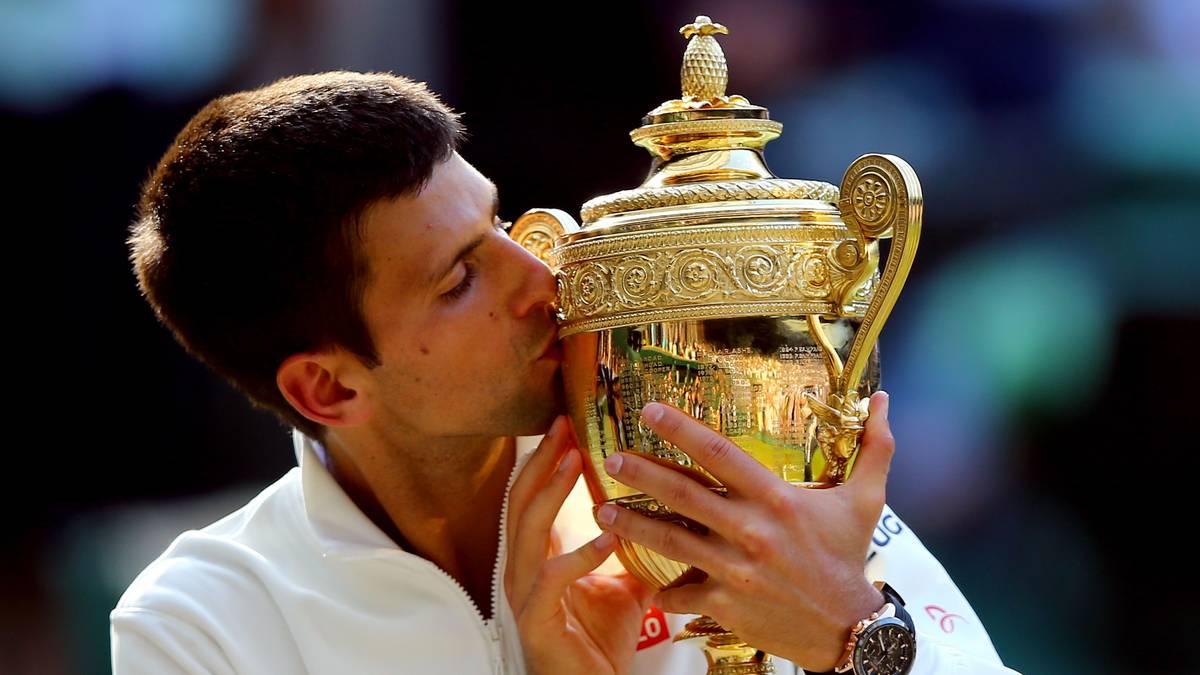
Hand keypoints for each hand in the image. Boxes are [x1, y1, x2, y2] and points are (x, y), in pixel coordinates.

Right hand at [505, 415, 654, 674]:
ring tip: (573, 461)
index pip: (531, 496)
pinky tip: (606, 537)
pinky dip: (578, 555)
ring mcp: (525, 594)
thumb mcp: (625, 586)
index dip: (545, 459)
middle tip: (565, 426)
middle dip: (542, 461)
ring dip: (551, 493)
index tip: (568, 424)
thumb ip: (636, 550)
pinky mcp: (537, 621)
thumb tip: (673, 514)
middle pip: (521, 501)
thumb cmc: (600, 642)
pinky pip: (552, 580)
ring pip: (527, 531)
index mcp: (538, 557)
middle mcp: (523, 570)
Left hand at [593, 391, 895, 671]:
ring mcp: (734, 569)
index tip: (649, 410)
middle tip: (611, 458)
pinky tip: (645, 583)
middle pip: (683, 493)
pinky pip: (682, 593)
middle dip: (642, 473)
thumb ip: (874, 447)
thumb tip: (885, 398)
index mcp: (776, 499)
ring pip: (671, 541)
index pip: (720, 453)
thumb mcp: (867, 500)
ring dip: (632, 524)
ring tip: (602, 511)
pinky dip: (663, 590)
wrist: (848, 629)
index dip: (681, 429)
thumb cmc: (850, 558)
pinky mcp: (725, 603)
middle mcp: (750, 530)